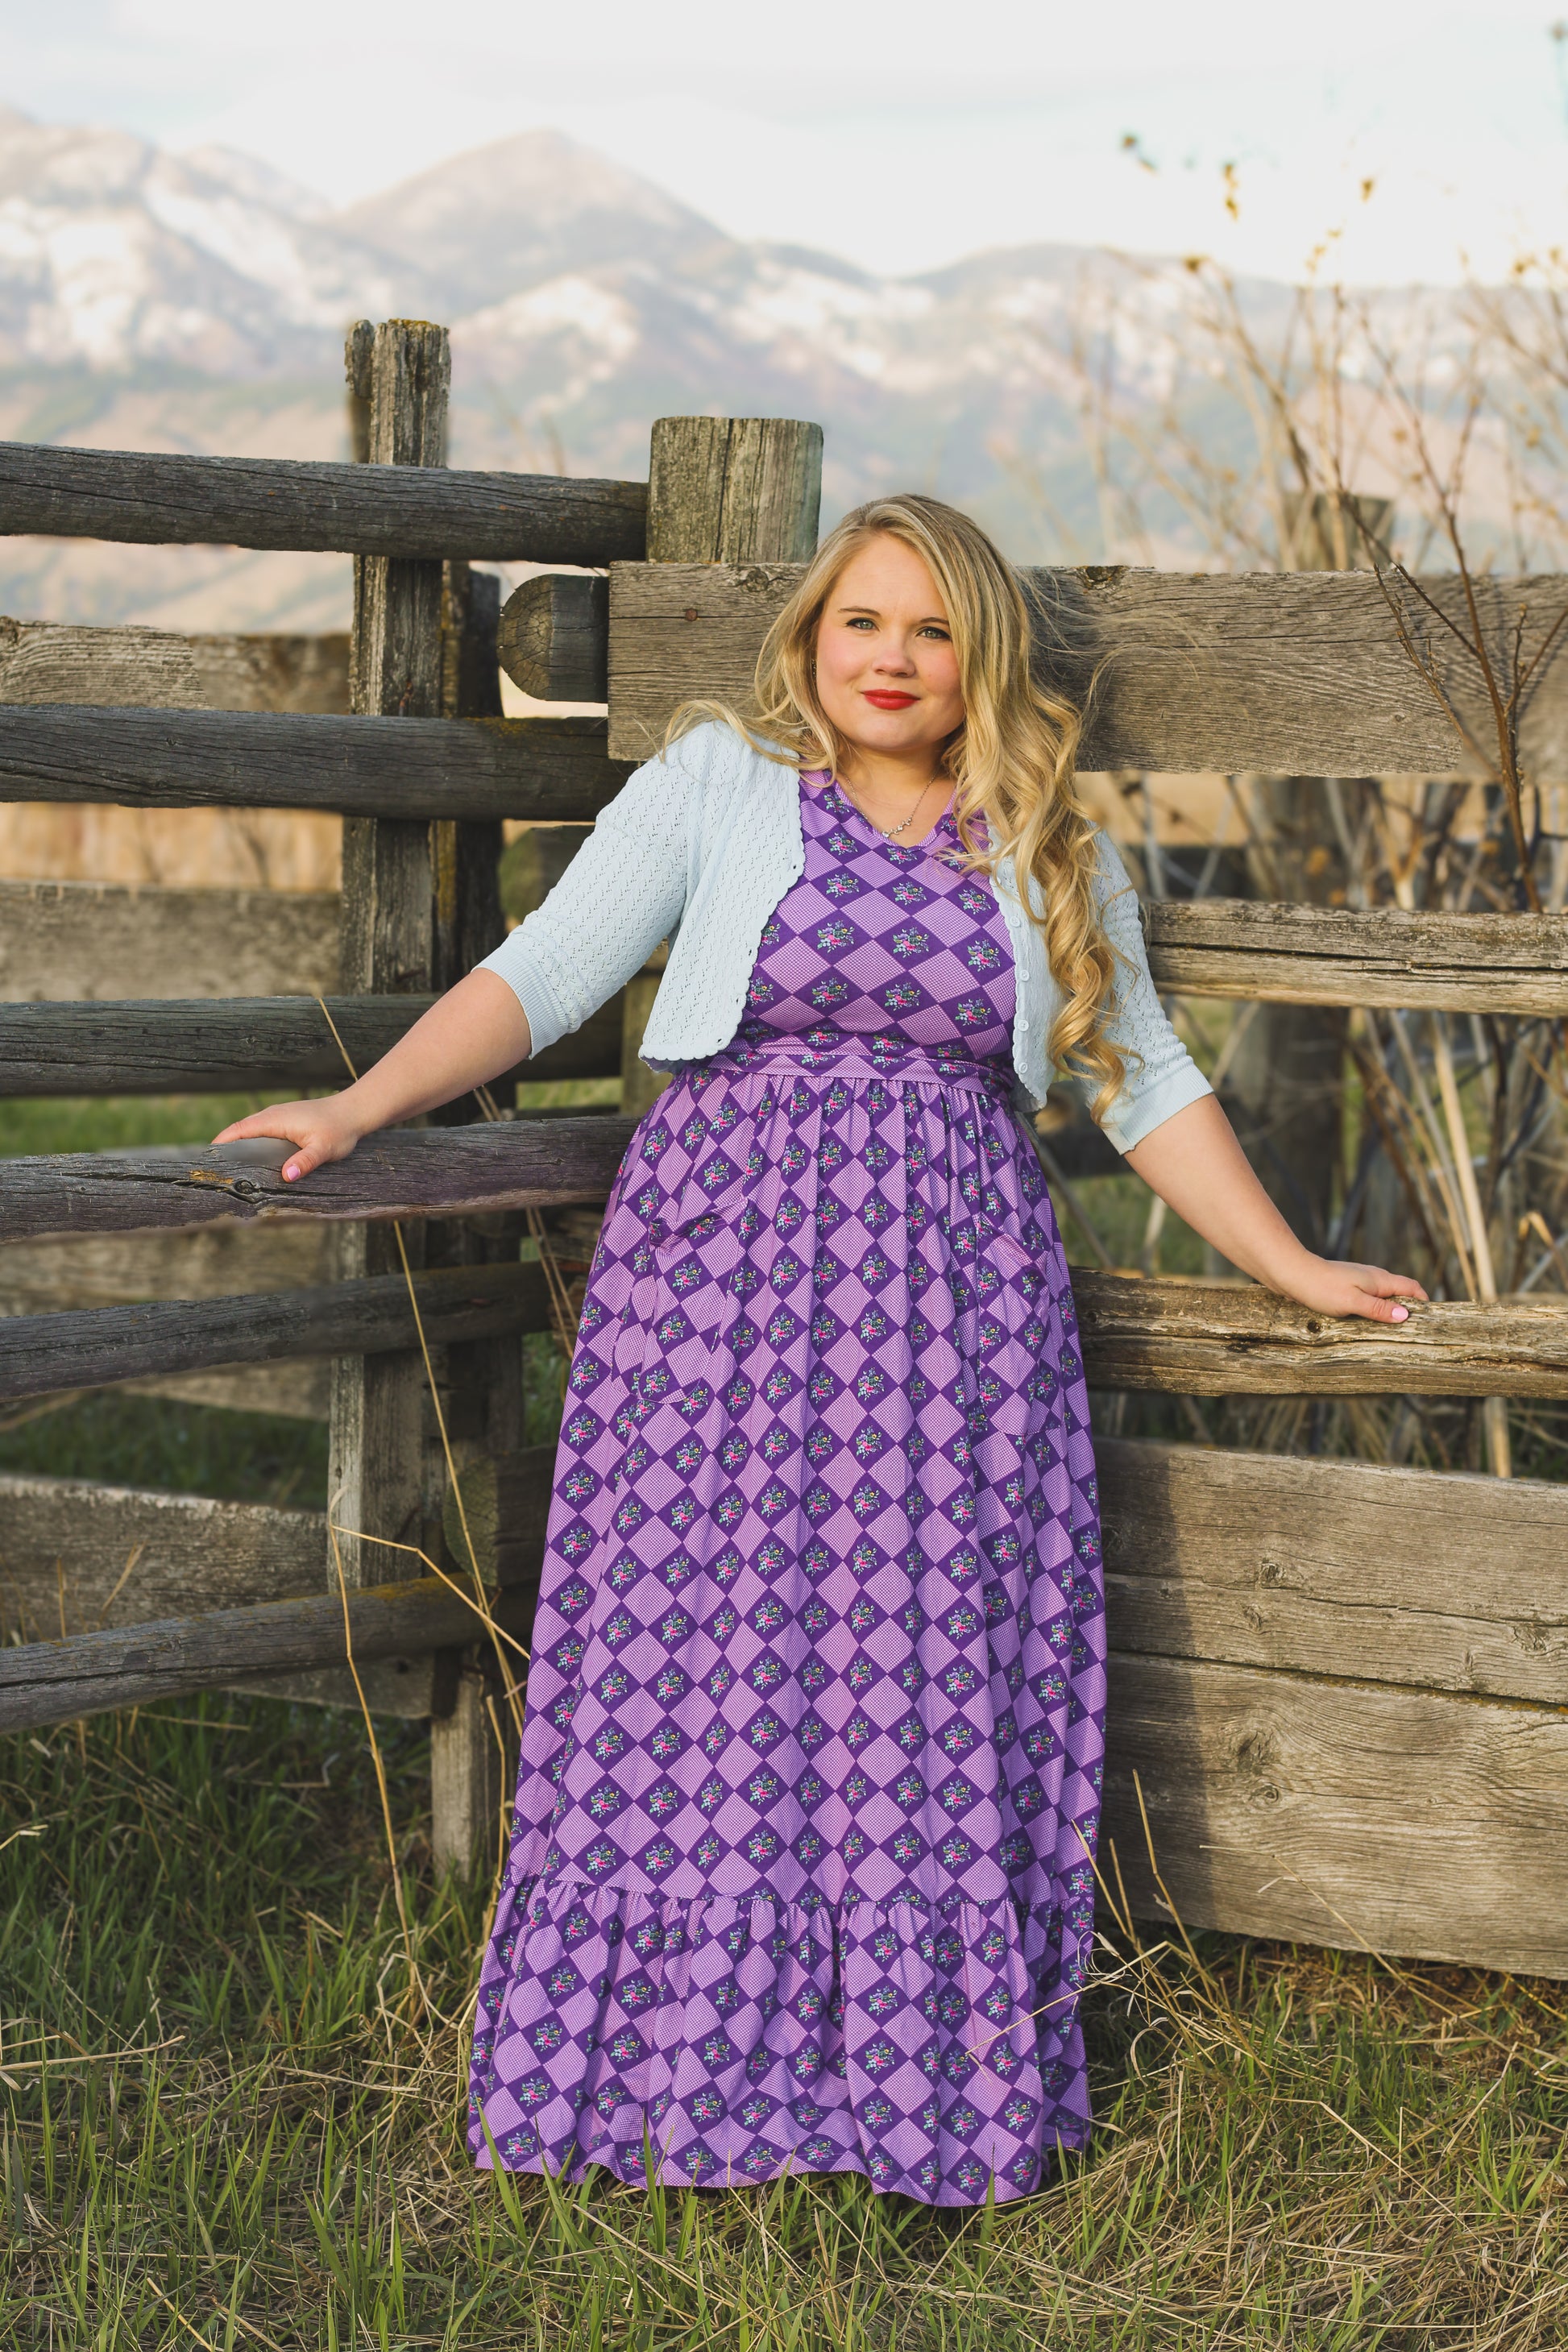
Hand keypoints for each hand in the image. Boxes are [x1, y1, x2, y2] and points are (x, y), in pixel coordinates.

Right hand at [211, 1094, 362, 1183]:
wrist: (354, 1111)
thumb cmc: (339, 1129)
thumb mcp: (324, 1149)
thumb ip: (305, 1162)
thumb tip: (286, 1177)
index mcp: (274, 1120)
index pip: (238, 1130)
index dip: (220, 1144)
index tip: (206, 1161)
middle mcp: (271, 1116)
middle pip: (239, 1132)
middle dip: (225, 1149)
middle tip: (214, 1173)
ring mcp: (277, 1117)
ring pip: (250, 1132)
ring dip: (238, 1147)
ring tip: (228, 1170)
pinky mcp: (285, 1121)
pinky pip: (260, 1133)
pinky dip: (251, 1144)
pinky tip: (253, 1161)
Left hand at [1274, 1254, 1428, 1324]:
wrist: (1292, 1274)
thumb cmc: (1321, 1288)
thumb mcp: (1353, 1302)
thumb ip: (1378, 1308)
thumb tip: (1405, 1315)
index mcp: (1379, 1280)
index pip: (1412, 1287)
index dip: (1424, 1302)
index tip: (1429, 1320)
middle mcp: (1372, 1278)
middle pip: (1400, 1292)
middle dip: (1409, 1308)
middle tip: (1414, 1332)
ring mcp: (1358, 1282)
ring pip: (1383, 1296)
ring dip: (1390, 1310)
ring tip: (1394, 1333)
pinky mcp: (1345, 1288)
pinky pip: (1367, 1299)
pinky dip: (1374, 1310)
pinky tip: (1368, 1324)